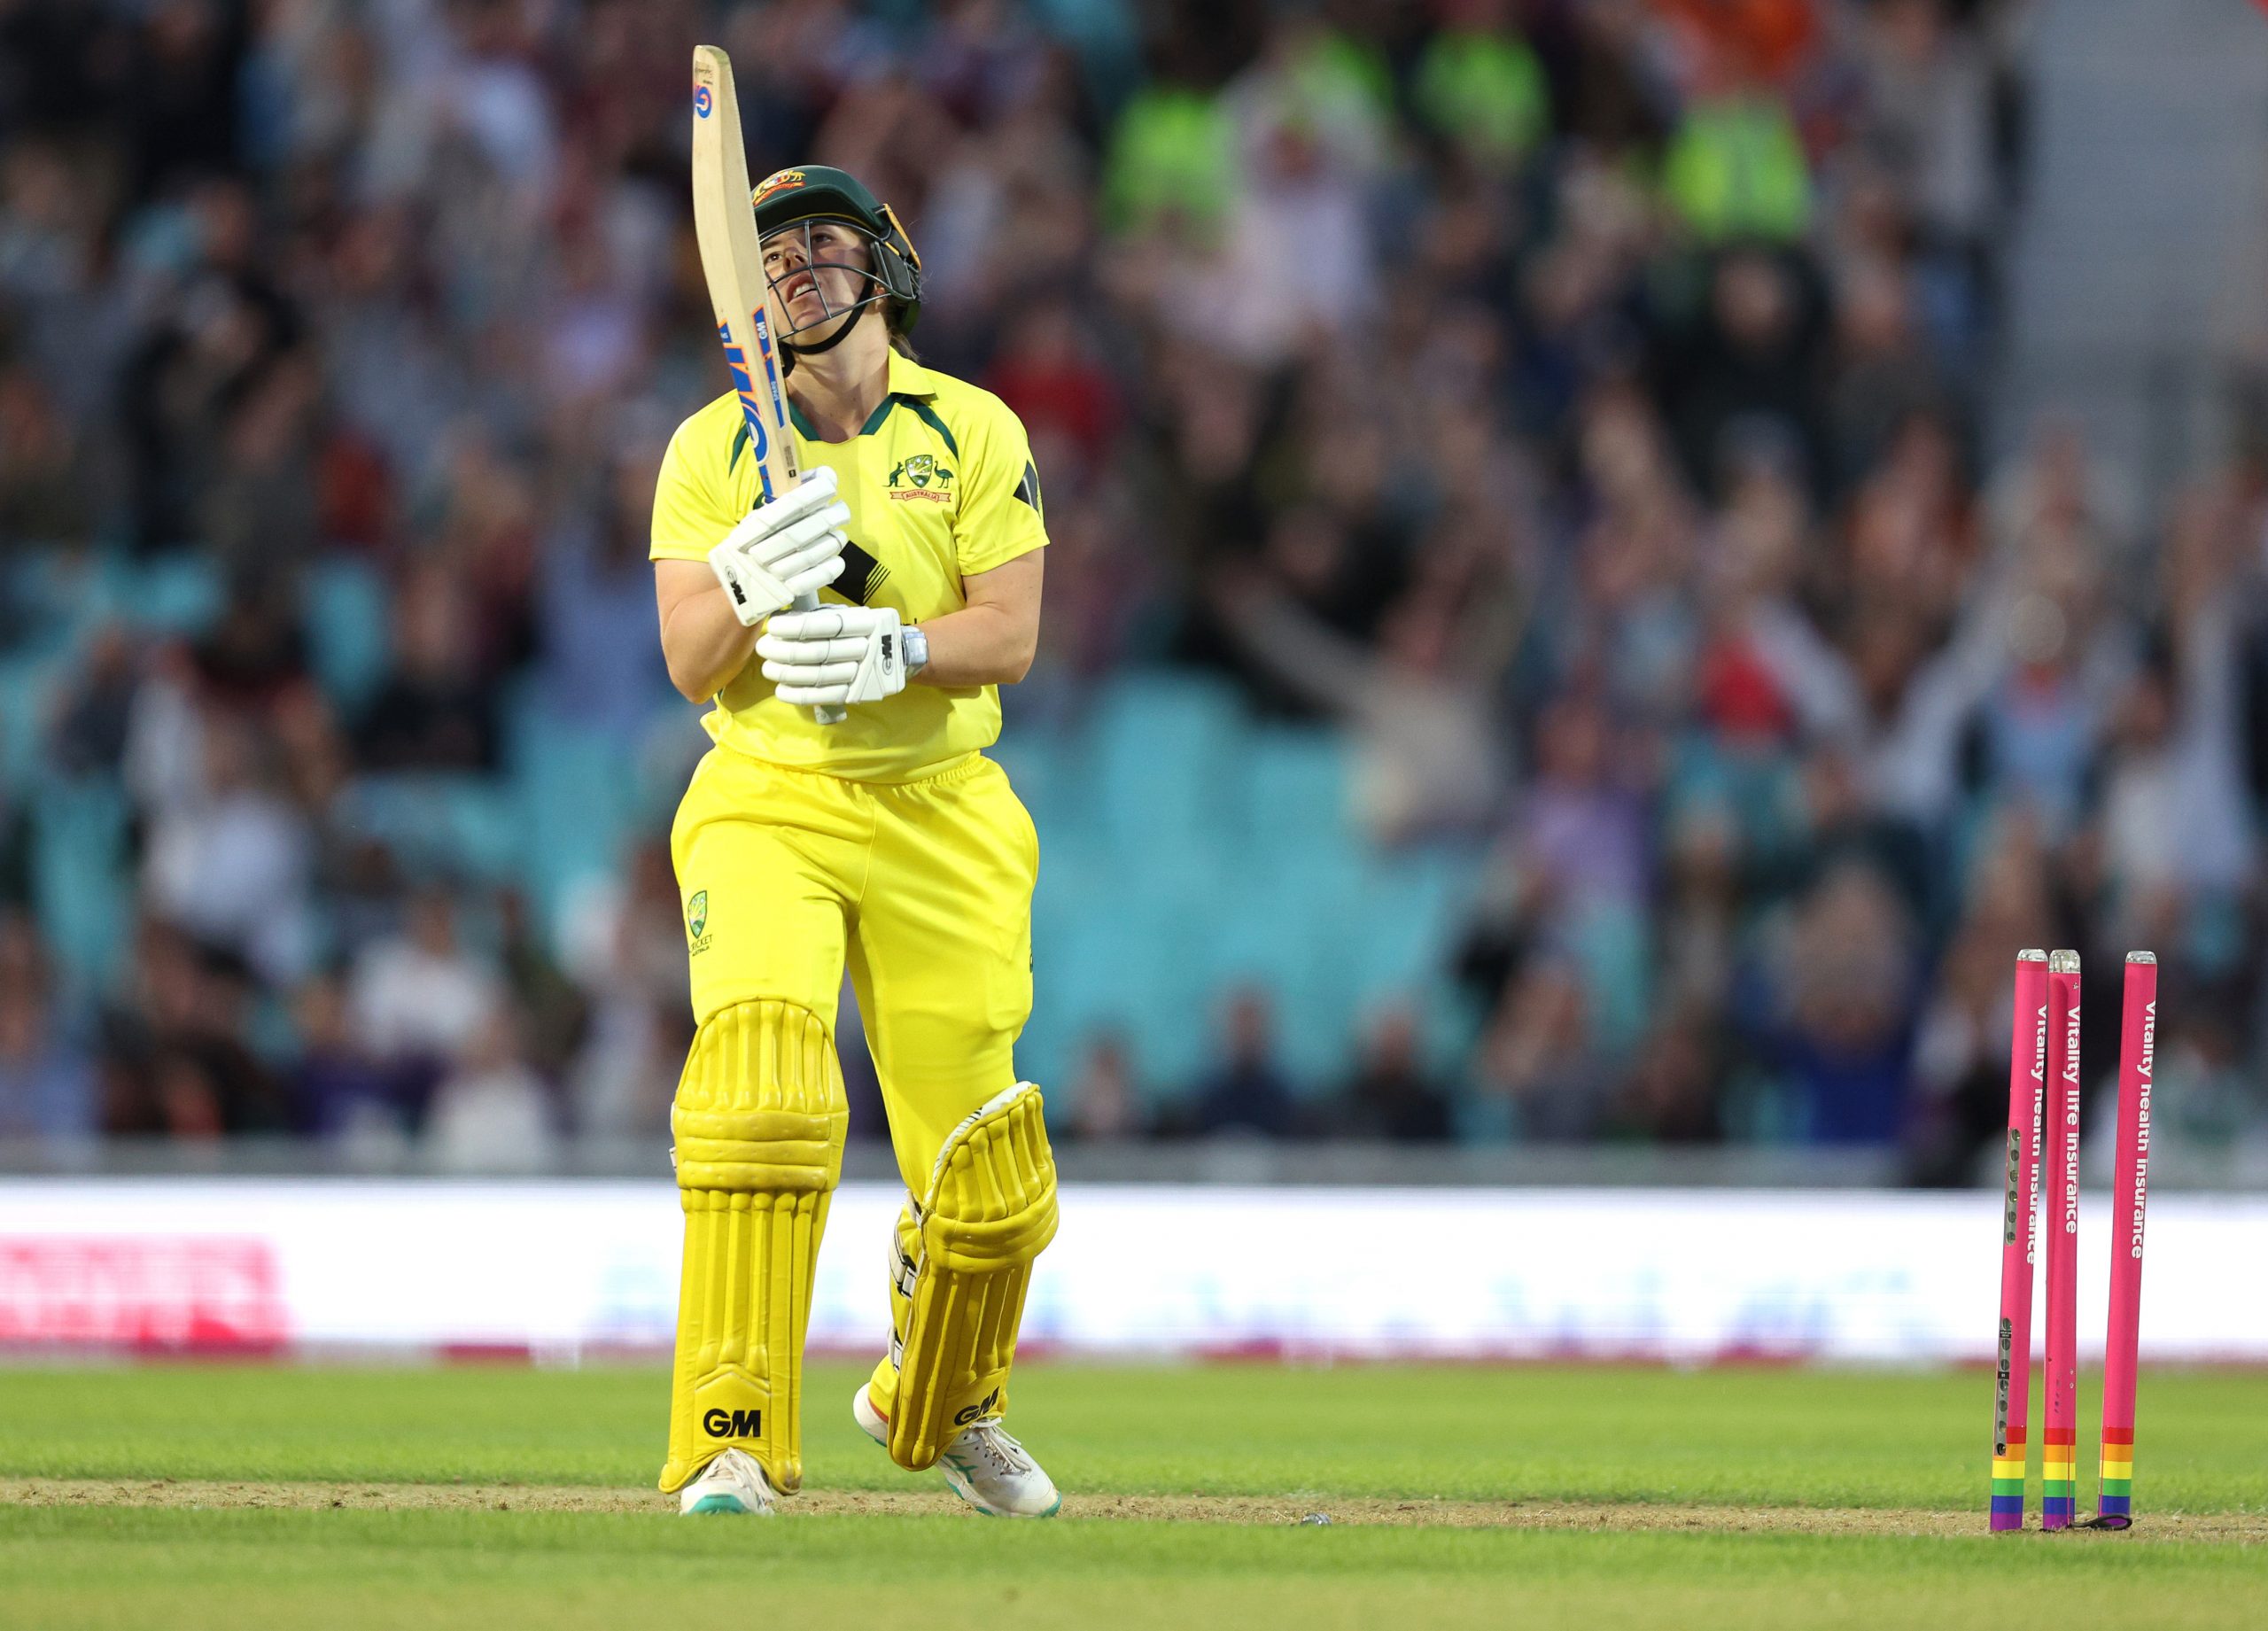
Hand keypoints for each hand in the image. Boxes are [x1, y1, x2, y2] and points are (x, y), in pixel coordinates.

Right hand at [707, 465, 849, 625]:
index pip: (791, 504)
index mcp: (753, 527)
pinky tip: (836, 557)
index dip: (815, 492)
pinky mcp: (788, 592)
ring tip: (837, 535)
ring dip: (835, 540)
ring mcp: (776, 573)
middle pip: (809, 527)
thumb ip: (786, 500)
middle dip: (832, 516)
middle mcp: (763, 549)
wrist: (737, 588)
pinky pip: (820, 576)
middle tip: (842, 512)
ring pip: (818, 551)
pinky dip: (833, 565)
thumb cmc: (753, 546)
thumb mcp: (757, 520)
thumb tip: (826, 476)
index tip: (830, 485)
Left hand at [758, 605, 907, 707]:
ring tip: (768, 668)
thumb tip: (780, 617)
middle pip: (817, 652)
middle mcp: (865, 647)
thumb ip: (817, 614)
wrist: (894, 653)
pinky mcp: (854, 694)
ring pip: (817, 675)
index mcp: (862, 622)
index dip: (795, 626)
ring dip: (786, 673)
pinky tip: (781, 690)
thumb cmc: (855, 629)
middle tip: (764, 648)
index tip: (773, 626)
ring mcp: (861, 673)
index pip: (825, 625)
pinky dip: (799, 695)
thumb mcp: (842, 613)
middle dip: (783, 651)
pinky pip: (824, 696)